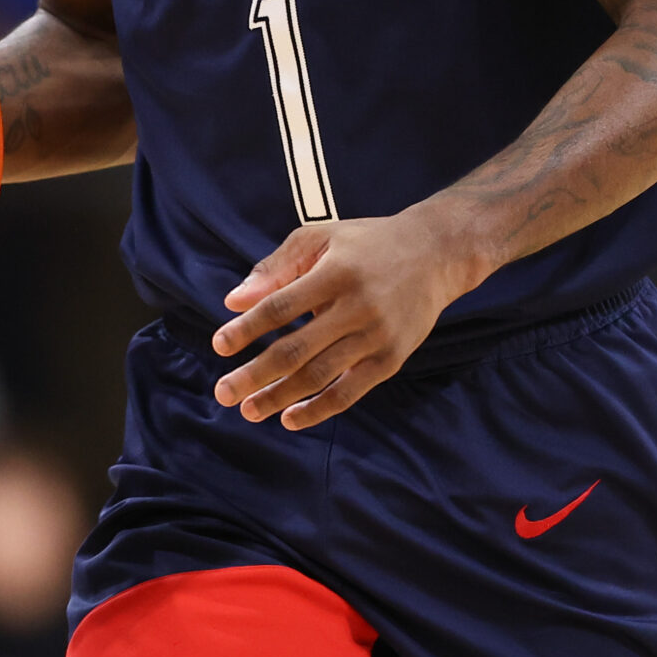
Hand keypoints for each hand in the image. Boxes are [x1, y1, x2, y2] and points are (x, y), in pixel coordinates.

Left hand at [209, 211, 480, 431]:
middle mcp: (357, 307)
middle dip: (255, 375)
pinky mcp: (391, 358)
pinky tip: (289, 418)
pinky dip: (318, 409)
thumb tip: (233, 301)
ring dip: (280, 397)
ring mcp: (377, 336)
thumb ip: (277, 267)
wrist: (437, 254)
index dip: (248, 328)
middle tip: (223, 393)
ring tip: (248, 410)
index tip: (219, 346)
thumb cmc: (367, 244)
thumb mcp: (321, 238)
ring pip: (320, 376)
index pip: (282, 306)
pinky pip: (350, 392)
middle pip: (296, 350)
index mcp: (336, 272)